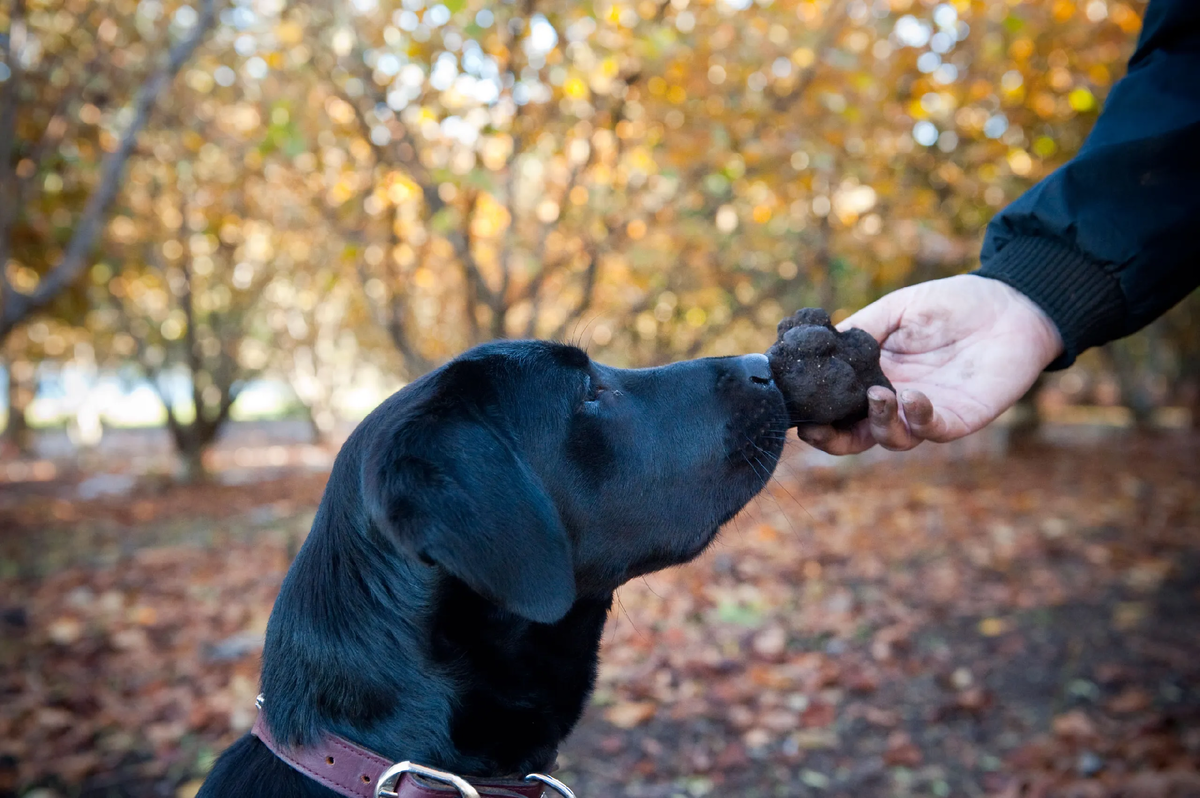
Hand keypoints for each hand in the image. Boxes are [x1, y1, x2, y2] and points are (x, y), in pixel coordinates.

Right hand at [797, 275, 1063, 453]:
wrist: (1010, 304)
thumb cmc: (953, 304)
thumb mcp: (897, 308)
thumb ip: (862, 329)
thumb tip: (819, 345)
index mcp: (875, 377)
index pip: (838, 407)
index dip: (816, 415)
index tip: (796, 411)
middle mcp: (895, 401)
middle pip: (856, 437)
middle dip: (833, 440)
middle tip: (818, 430)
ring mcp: (926, 412)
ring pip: (891, 439)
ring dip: (877, 424)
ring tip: (879, 395)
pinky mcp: (959, 417)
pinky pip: (932, 429)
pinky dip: (917, 418)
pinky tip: (913, 396)